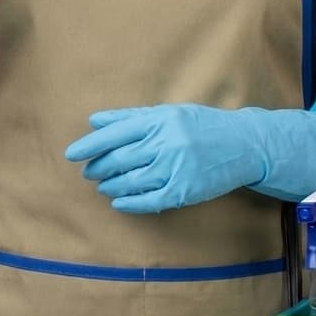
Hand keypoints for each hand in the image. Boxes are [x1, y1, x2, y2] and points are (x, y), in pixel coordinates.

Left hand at [65, 104, 315, 212]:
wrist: (243, 144)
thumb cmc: (202, 125)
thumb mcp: (168, 112)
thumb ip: (130, 117)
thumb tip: (94, 119)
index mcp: (160, 120)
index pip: (115, 133)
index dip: (90, 145)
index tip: (72, 153)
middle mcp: (166, 143)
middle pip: (120, 158)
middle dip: (98, 167)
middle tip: (87, 172)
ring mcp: (175, 169)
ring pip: (131, 181)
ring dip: (111, 185)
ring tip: (102, 185)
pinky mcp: (184, 191)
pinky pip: (149, 201)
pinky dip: (129, 203)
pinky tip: (118, 202)